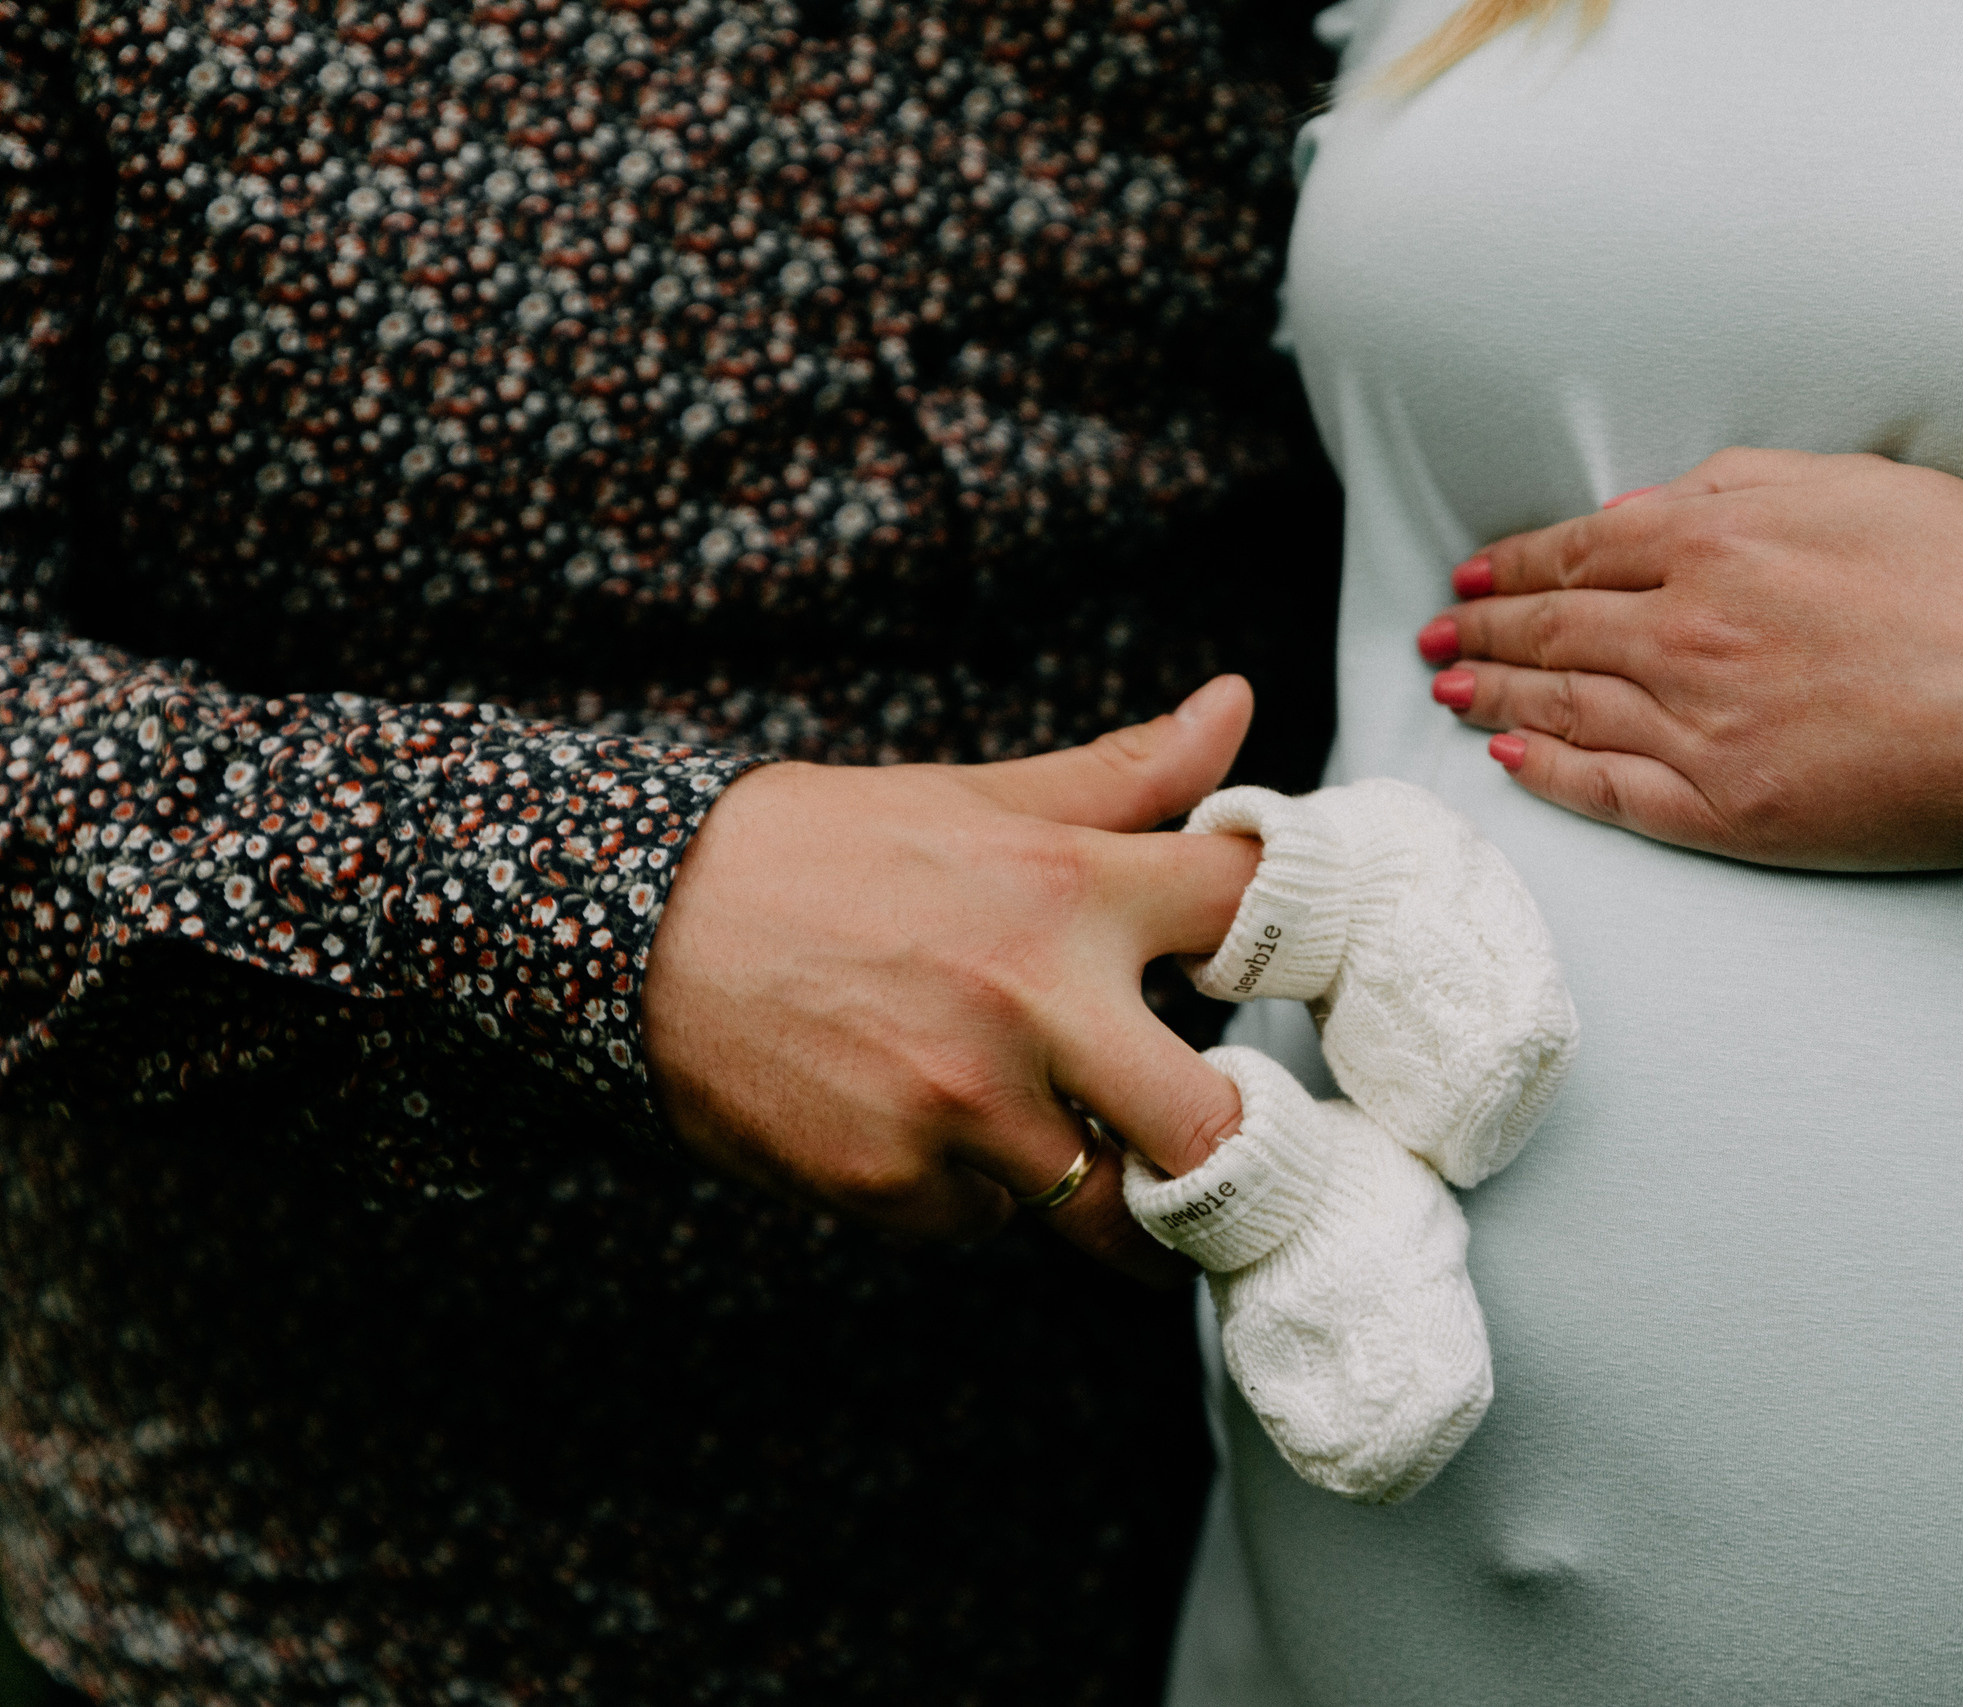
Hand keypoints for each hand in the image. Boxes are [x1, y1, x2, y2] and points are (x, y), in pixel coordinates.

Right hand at [641, 675, 1264, 1283]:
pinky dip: (968, 1192)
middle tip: (1219, 1151)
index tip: (1289, 971)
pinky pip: (983, 1222)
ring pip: (1099, 1199)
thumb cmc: (823, 853)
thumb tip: (1237, 705)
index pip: (1249, 912)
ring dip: (1084, 1176)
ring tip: (1033, 1121)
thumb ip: (1122, 777)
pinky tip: (916, 1125)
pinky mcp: (894, 1184)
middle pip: (1216, 1131)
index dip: (1293, 941)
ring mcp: (964, 1106)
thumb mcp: (977, 798)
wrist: (636, 923)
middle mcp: (1034, 1002)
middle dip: (1232, 1156)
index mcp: (1071, 888)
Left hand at [1420, 447, 1962, 869]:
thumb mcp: (1853, 482)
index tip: (1473, 576)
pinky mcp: (1730, 809)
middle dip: (1482, 629)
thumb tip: (1657, 507)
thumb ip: (1740, 489)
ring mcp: (1702, 724)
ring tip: (1451, 690)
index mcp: (1715, 540)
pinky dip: (1550, 771)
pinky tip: (1512, 760)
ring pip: (1565, 705)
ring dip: (1496, 694)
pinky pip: (1611, 790)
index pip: (1578, 554)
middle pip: (1553, 629)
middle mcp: (1689, 628)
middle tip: (1436, 636)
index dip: (1512, 567)